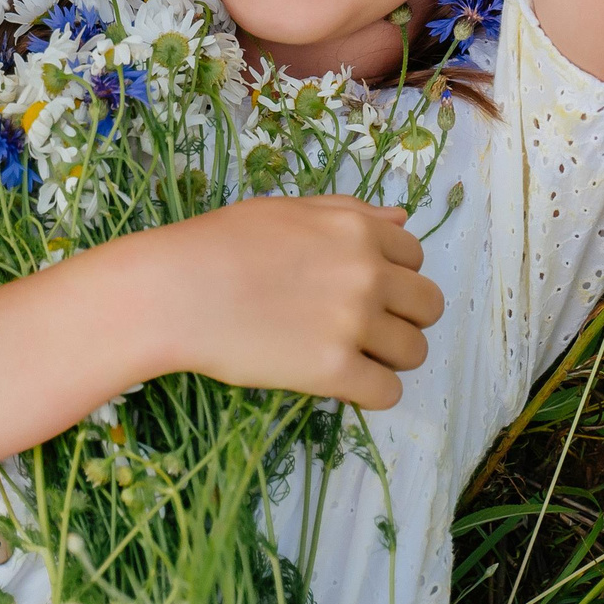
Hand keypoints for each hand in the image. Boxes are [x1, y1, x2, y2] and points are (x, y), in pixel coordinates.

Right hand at [135, 197, 443, 408]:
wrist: (175, 291)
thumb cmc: (220, 243)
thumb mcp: (289, 210)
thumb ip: (350, 213)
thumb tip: (402, 219)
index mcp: (359, 229)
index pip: (416, 257)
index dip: (394, 276)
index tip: (366, 290)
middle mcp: (368, 273)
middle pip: (428, 306)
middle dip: (404, 318)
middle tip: (365, 328)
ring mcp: (354, 323)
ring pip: (414, 352)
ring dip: (390, 357)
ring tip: (351, 356)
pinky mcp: (334, 371)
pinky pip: (388, 393)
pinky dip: (371, 392)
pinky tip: (342, 383)